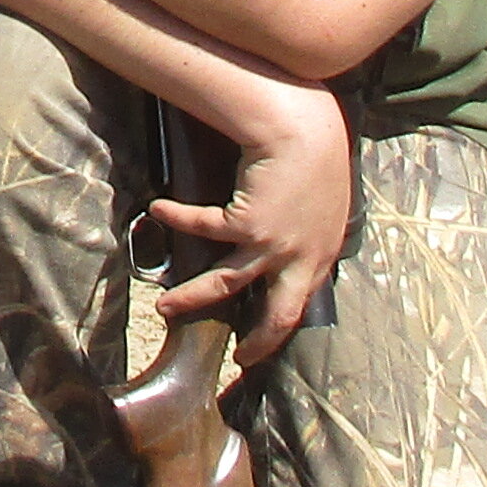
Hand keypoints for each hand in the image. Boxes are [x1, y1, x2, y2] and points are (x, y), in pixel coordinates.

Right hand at [149, 85, 353, 365]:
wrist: (306, 128)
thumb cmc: (319, 154)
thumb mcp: (327, 203)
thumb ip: (314, 229)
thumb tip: (294, 237)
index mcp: (321, 255)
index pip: (300, 303)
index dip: (281, 327)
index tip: (264, 340)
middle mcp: (300, 259)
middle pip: (278, 316)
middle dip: (257, 343)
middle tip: (239, 358)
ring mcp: (273, 245)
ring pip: (226, 283)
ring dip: (191, 296)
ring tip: (164, 305)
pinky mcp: (247, 224)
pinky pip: (203, 228)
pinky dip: (178, 218)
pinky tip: (159, 209)